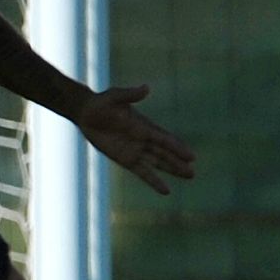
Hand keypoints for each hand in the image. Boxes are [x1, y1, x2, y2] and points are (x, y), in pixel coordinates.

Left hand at [75, 84, 196, 194]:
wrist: (86, 113)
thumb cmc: (101, 103)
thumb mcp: (115, 96)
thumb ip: (130, 95)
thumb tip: (146, 88)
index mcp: (143, 125)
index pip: (164, 138)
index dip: (177, 147)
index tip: (191, 156)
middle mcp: (143, 139)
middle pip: (164, 153)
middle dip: (178, 162)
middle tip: (193, 171)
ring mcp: (136, 151)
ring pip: (158, 163)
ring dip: (172, 170)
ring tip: (189, 175)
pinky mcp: (126, 160)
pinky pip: (143, 172)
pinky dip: (154, 181)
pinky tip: (166, 191)